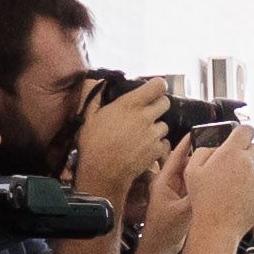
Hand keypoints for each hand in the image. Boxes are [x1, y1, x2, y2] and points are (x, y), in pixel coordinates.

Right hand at [70, 80, 169, 208]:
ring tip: (143, 134)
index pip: (157, 85)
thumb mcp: (88, 116)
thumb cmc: (93, 143)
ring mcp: (153, 134)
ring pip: (164, 125)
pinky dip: (158, 144)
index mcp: (130, 104)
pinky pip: (164, 143)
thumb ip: (94, 94)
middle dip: (159, 105)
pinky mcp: (157, 150)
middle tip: (148, 112)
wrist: (102, 172)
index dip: (158, 85)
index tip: (154, 89)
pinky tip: (146, 147)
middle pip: (165, 103)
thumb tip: (97, 81)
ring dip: (156, 127)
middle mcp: (145, 117)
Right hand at [185, 124, 253, 235]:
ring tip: (233, 191)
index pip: (247, 130)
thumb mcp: (192, 171)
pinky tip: (241, 199)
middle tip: (235, 169)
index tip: (242, 138)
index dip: (245, 133)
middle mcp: (248, 162)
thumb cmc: (203, 200)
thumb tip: (215, 146)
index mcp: (230, 153)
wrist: (217, 227)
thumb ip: (203, 151)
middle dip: (247, 155)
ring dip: (249, 175)